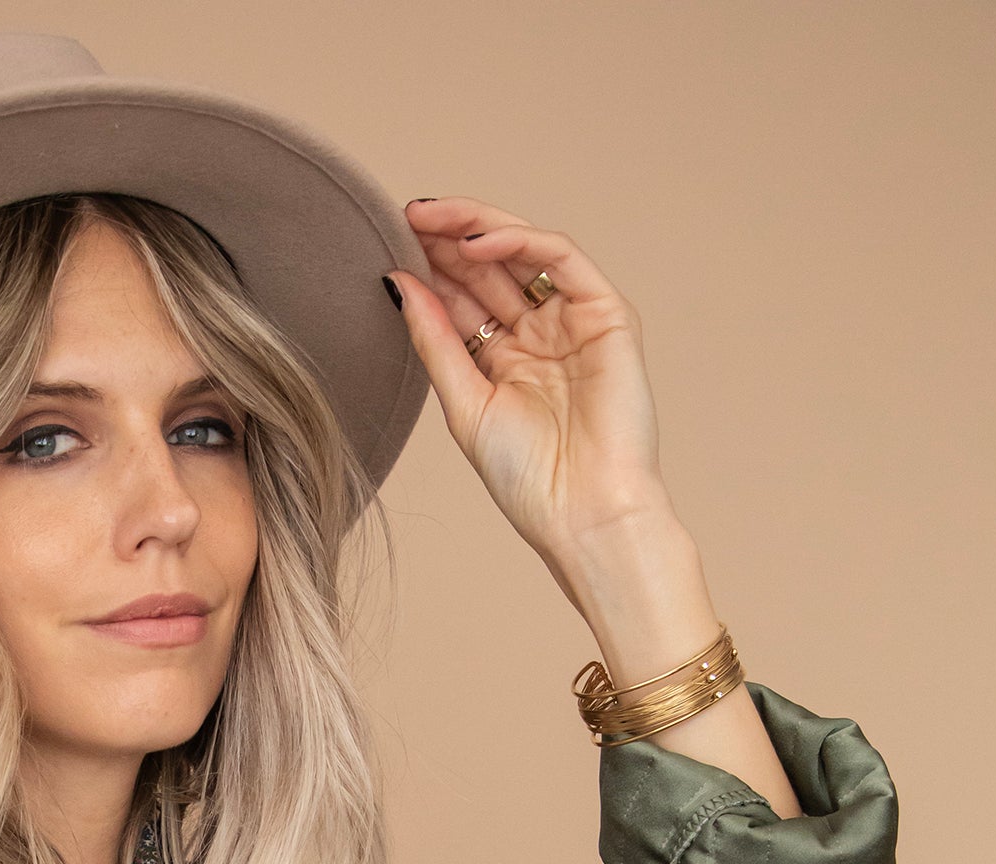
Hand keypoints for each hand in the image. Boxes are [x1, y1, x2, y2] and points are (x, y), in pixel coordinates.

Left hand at [387, 198, 668, 575]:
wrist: (584, 513)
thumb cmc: (528, 478)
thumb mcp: (464, 403)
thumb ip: (434, 340)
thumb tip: (396, 281)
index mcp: (504, 360)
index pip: (463, 299)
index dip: (429, 268)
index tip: (388, 243)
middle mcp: (540, 335)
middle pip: (490, 270)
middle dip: (447, 240)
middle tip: (403, 218)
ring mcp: (574, 321)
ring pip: (523, 253)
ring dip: (476, 228)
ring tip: (429, 219)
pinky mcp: (607, 314)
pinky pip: (561, 258)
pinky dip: (520, 240)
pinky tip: (476, 241)